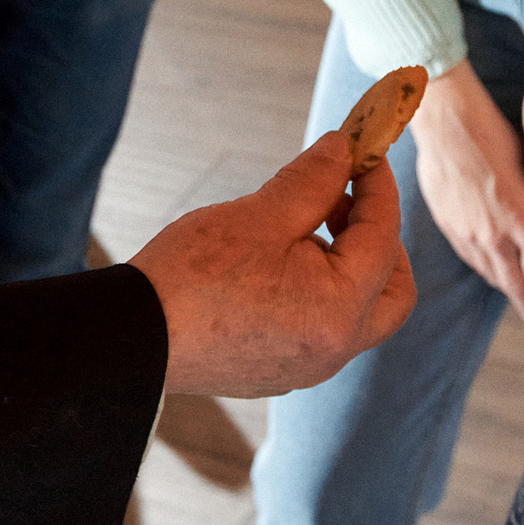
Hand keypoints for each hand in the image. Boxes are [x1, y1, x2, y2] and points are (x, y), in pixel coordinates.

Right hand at [133, 132, 415, 396]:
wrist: (130, 338)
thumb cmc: (193, 276)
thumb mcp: (260, 214)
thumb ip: (314, 181)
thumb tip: (345, 151)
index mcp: (340, 311)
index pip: (383, 238)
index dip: (378, 188)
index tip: (364, 154)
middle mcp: (333, 351)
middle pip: (393, 294)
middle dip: (382, 242)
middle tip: (348, 202)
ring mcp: (305, 368)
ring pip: (356, 314)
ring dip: (346, 266)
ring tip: (299, 227)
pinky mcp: (276, 373)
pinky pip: (319, 330)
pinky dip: (318, 293)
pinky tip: (275, 265)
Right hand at [410, 62, 523, 324]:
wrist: (447, 124)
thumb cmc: (494, 136)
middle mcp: (497, 235)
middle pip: (519, 285)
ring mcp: (469, 234)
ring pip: (494, 275)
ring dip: (510, 292)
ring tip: (522, 304)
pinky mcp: (449, 226)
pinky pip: (471, 259)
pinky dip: (487, 272)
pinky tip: (493, 275)